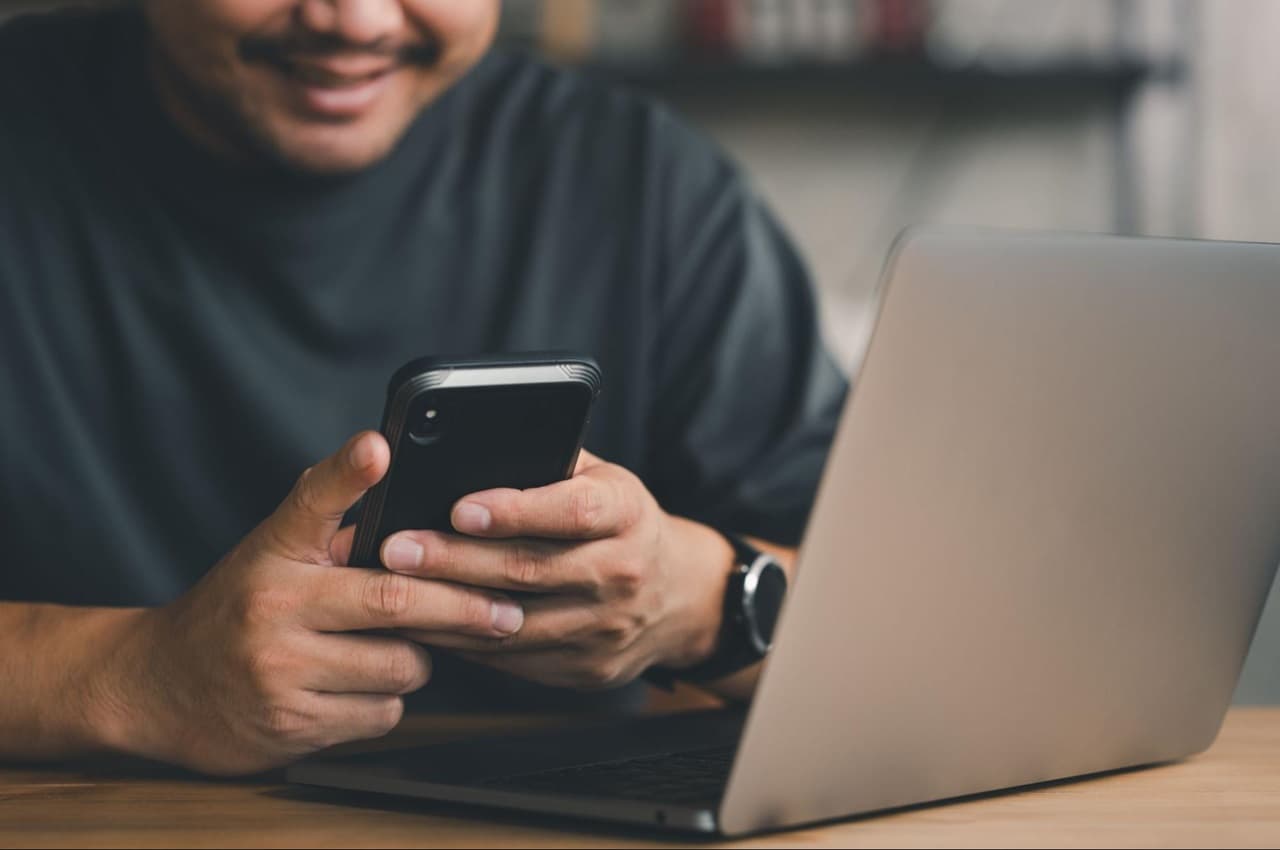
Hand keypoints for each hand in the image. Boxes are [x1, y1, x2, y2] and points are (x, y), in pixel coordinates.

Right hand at [95, 432, 525, 774]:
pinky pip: (381, 714)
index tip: (379, 447)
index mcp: (272, 555)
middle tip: (504, 610)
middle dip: (462, 609)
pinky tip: (356, 688)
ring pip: (399, 666)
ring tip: (393, 650)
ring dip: (416, 661)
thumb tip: (380, 457)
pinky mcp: (292, 726)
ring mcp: (281, 671)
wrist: (158, 687)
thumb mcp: (269, 553)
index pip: (311, 504)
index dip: (347, 473)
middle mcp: (274, 608)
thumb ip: (324, 518)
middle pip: (394, 602)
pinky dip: (385, 702)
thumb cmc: (235, 609)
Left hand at [379, 451, 734, 690]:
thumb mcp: (604, 480)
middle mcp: (622, 571)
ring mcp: (607, 627)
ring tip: (395, 590)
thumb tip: (467, 450)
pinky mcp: (588, 669)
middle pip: (531, 569)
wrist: (681, 596)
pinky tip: (425, 625)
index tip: (460, 507)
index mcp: (627, 513)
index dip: (516, 510)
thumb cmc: (621, 524)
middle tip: (396, 549)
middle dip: (455, 560)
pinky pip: (514, 659)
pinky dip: (464, 643)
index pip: (573, 511)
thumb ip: (549, 466)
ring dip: (448, 609)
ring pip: (515, 622)